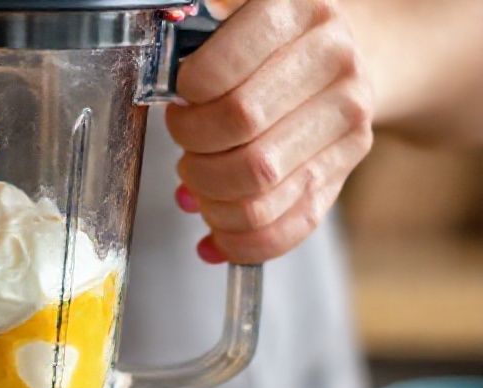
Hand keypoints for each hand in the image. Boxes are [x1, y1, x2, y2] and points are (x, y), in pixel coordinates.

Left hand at [166, 0, 373, 263]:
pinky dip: (240, 242)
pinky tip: (215, 236)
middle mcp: (333, 64)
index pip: (218, 77)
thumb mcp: (239, 14)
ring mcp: (347, 122)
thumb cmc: (274, 40)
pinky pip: (288, 225)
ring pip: (259, 188)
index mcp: (297, 14)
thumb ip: (198, 35)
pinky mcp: (345, 169)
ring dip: (210, 199)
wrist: (353, 53)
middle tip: (185, 146)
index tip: (179, 101)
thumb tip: (156, 81)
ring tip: (197, 184)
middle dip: (192, 150)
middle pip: (238, 132)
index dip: (185, 100)